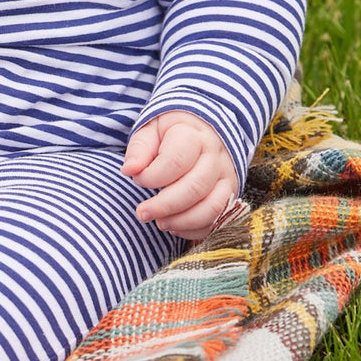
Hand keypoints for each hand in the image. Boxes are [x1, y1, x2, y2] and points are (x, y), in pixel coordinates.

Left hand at [121, 110, 238, 239]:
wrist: (204, 130)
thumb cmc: (171, 133)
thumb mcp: (151, 131)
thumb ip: (140, 149)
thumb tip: (129, 170)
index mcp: (193, 136)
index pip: (176, 160)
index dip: (153, 176)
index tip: (137, 179)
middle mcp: (214, 157)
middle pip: (195, 187)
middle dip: (165, 206)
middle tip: (142, 212)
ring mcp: (226, 177)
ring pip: (212, 207)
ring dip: (182, 221)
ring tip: (159, 222)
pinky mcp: (230, 196)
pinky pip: (219, 220)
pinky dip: (195, 229)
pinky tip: (174, 226)